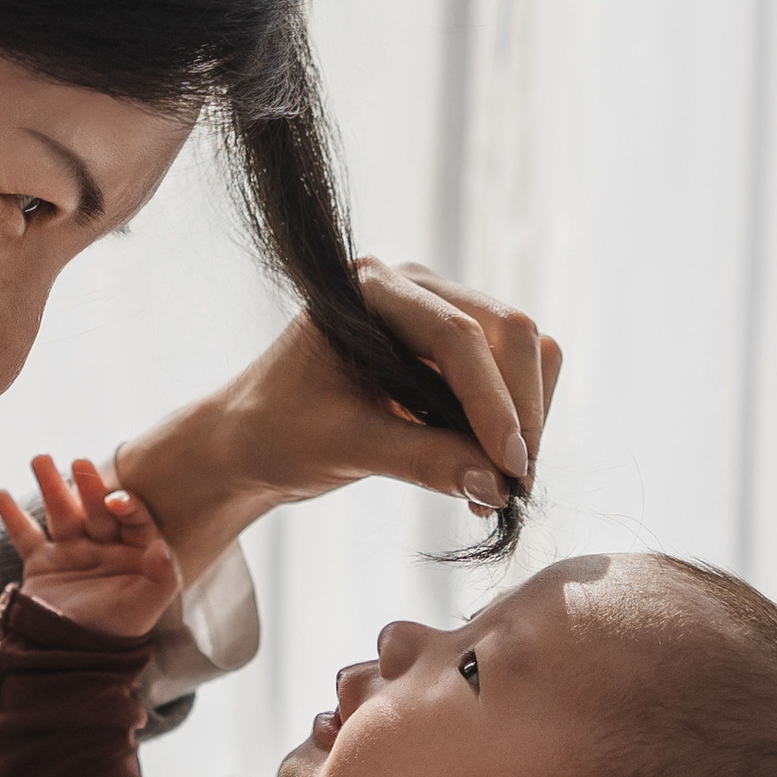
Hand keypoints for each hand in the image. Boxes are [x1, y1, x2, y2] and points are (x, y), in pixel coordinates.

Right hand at [0, 455, 182, 639]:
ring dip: (50, 485)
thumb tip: (161, 547)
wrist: (75, 659)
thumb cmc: (118, 631)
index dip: (126, 505)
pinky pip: (25, 534)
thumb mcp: (147, 605)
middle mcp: (103, 545)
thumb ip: (161, 576)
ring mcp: (71, 551)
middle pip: (95, 508)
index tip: (115, 499)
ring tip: (39, 459)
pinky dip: (12, 515)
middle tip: (79, 462)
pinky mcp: (42, 563)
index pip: (133, 519)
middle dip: (87, 484)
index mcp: (134, 551)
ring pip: (61, 512)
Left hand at [114, 261, 560, 582]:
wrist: (250, 443)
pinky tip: (487, 477)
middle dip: (521, 409)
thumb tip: (497, 484)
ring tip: (498, 488)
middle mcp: (413, 289)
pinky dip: (512, 427)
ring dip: (525, 420)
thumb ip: (421, 460)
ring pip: (523, 355)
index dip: (493, 401)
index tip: (510, 466)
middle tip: (514, 481)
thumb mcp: (342, 447)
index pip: (458, 336)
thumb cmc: (275, 432)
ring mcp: (438, 315)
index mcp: (372, 289)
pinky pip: (509, 381)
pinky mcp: (451, 355)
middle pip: (509, 333)